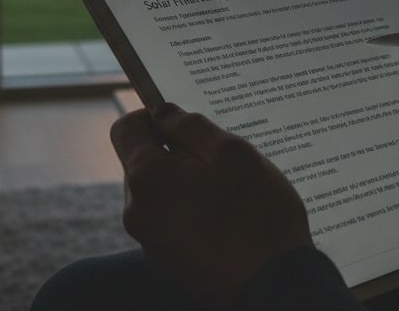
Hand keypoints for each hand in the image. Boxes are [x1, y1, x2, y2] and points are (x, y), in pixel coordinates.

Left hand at [110, 104, 312, 307]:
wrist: (273, 285)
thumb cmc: (256, 213)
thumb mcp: (231, 152)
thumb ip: (191, 126)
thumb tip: (164, 112)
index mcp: (147, 178)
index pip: (126, 129)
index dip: (151, 115)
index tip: (182, 120)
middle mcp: (138, 212)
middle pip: (144, 162)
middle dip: (176, 152)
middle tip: (220, 158)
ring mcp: (151, 242)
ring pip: (160, 192)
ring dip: (187, 182)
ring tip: (230, 190)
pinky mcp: (168, 263)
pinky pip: (172, 221)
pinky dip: (193, 210)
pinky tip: (229, 217)